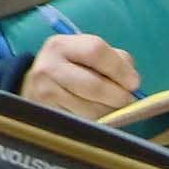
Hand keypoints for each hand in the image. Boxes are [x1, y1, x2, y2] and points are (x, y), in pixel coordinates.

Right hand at [19, 31, 139, 118]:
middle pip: (94, 85)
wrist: (34, 87)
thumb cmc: (71, 68)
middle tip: (127, 99)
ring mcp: (45, 94)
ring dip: (109, 111)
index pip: (95, 51)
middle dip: (118, 96)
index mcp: (60, 45)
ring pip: (90, 109)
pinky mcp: (47, 116)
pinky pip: (82, 123)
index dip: (119, 68)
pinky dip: (96, 121)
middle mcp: (48, 68)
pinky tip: (95, 114)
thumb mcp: (86, 54)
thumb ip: (114, 59)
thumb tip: (132, 81)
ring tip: (110, 106)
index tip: (134, 83)